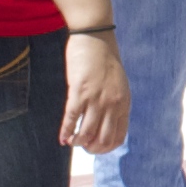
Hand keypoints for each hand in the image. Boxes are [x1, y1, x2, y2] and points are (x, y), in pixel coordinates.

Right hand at [61, 35, 129, 153]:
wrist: (96, 37)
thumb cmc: (105, 60)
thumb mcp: (119, 84)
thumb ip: (116, 103)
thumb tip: (107, 122)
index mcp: (123, 103)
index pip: (119, 136)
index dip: (106, 148)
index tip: (96, 148)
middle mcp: (112, 104)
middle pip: (103, 139)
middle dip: (92, 149)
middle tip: (83, 147)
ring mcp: (96, 99)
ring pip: (86, 133)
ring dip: (78, 142)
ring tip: (72, 142)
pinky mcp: (79, 92)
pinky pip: (71, 119)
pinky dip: (66, 131)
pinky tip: (62, 137)